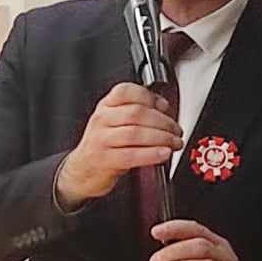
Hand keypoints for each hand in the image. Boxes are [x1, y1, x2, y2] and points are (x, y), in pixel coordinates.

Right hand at [56, 83, 183, 206]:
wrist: (84, 169)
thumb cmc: (107, 144)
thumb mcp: (118, 122)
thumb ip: (139, 111)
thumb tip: (164, 107)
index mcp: (107, 105)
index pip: (125, 91)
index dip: (148, 96)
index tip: (165, 106)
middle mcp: (102, 119)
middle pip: (136, 113)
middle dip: (163, 122)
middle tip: (177, 131)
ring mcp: (100, 139)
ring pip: (134, 133)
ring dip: (161, 138)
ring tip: (174, 143)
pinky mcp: (103, 159)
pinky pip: (130, 155)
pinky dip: (151, 154)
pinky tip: (164, 153)